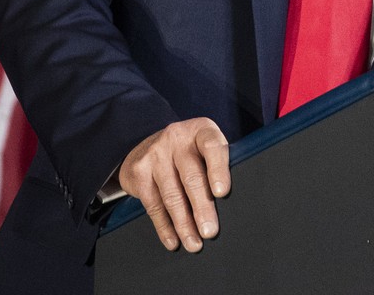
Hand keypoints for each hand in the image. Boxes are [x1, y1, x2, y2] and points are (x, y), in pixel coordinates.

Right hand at [118, 118, 230, 251]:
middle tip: (210, 231)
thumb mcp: (204, 149)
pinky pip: (153, 204)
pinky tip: (173, 240)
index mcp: (201, 130)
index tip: (221, 192)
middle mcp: (177, 138)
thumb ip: (218, 166)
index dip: (218, 169)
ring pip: (172, 194)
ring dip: (184, 224)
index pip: (212, 146)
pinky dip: (164, 226)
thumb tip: (234, 204)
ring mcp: (155, 153)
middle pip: (192, 176)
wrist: (146, 145)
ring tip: (194, 243)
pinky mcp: (139, 171)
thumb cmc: (189, 153)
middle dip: (202, 208)